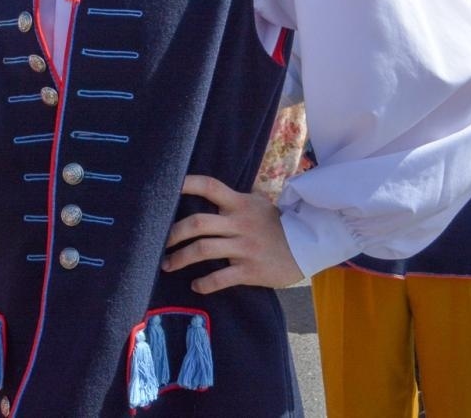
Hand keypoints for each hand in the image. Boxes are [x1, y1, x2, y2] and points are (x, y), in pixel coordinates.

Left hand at [161, 175, 302, 290]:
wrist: (309, 247)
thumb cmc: (278, 226)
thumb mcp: (258, 205)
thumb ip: (235, 201)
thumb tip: (209, 192)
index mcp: (240, 204)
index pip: (210, 187)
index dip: (188, 184)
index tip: (168, 187)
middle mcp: (239, 223)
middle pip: (197, 223)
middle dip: (173, 234)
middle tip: (161, 243)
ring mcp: (244, 248)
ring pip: (202, 250)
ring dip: (180, 259)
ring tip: (167, 265)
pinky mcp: (250, 271)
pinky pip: (221, 278)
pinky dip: (204, 284)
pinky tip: (196, 286)